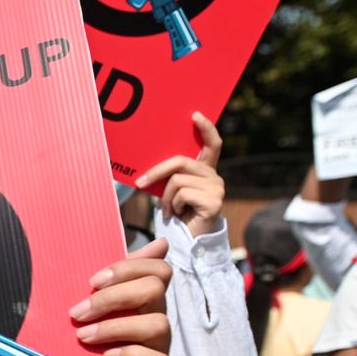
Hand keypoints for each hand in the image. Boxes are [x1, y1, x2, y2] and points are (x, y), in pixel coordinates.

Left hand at [72, 236, 173, 355]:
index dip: (127, 269)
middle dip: (112, 298)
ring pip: (157, 324)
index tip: (92, 283)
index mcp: (145, 298)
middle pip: (154, 290)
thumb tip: (160, 242)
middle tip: (77, 313)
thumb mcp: (100, 307)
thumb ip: (116, 277)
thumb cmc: (96, 339)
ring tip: (83, 337)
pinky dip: (132, 355)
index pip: (157, 269)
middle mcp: (157, 317)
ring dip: (115, 327)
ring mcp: (161, 345)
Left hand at [136, 113, 223, 235]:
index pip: (212, 144)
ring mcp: (217, 188)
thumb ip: (169, 175)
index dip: (206, 128)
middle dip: (157, 171)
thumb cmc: (177, 214)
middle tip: (139, 183)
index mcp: (205, 171)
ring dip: (166, 197)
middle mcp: (214, 177)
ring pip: (178, 180)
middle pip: (181, 162)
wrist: (188, 241)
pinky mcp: (215, 201)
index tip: (195, 114)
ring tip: (171, 209)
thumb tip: (147, 166)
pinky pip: (182, 194)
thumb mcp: (171, 190)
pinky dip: (173, 206)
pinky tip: (179, 214)